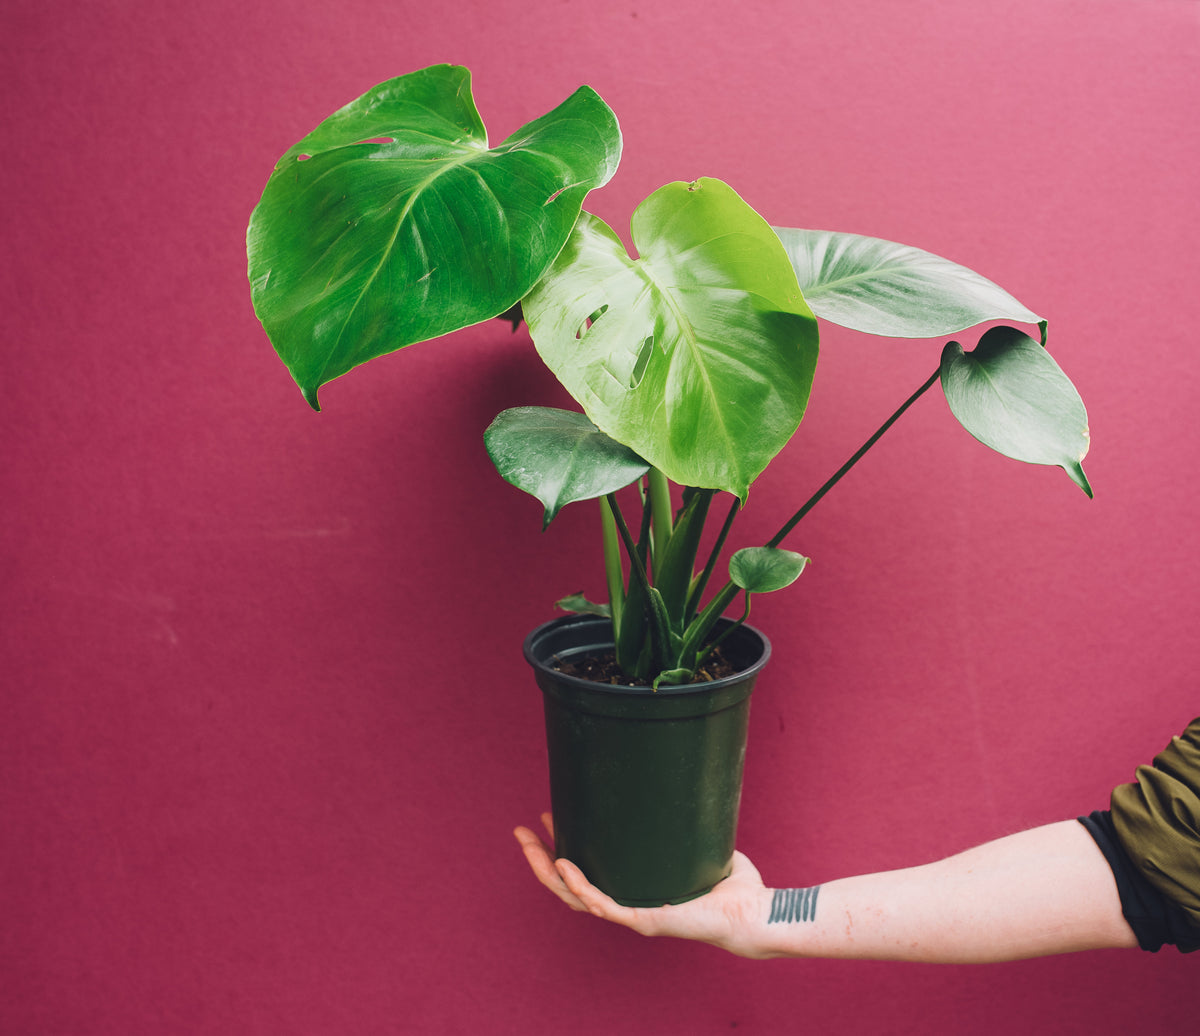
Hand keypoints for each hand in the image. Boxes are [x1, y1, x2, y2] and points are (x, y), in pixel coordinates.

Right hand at [514, 813, 773, 957]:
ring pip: (575, 898)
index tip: (548, 820)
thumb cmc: (732, 885)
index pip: (587, 873)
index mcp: (635, 891)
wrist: (751, 912)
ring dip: (547, 872)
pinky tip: (563, 866)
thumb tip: (679, 781)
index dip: (562, 849)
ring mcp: (633, 914)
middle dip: (539, 860)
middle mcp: (628, 905)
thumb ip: (685, 822)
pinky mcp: (646, 919)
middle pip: (569, 888)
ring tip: (529, 844)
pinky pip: (603, 905)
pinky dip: (580, 887)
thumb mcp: (698, 845)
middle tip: (520, 832)